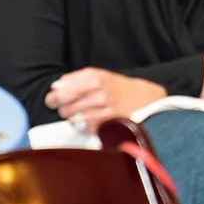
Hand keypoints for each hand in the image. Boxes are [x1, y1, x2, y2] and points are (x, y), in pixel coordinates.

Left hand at [45, 68, 165, 129]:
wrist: (150, 101)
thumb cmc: (123, 88)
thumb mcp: (102, 75)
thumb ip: (77, 78)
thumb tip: (55, 86)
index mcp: (96, 78)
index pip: (61, 90)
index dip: (53, 97)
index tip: (53, 99)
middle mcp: (100, 92)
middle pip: (64, 106)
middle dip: (63, 108)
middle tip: (68, 107)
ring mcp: (104, 110)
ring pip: (72, 118)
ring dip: (73, 118)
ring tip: (82, 114)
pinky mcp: (108, 124)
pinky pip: (84, 128)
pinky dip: (84, 126)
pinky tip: (91, 121)